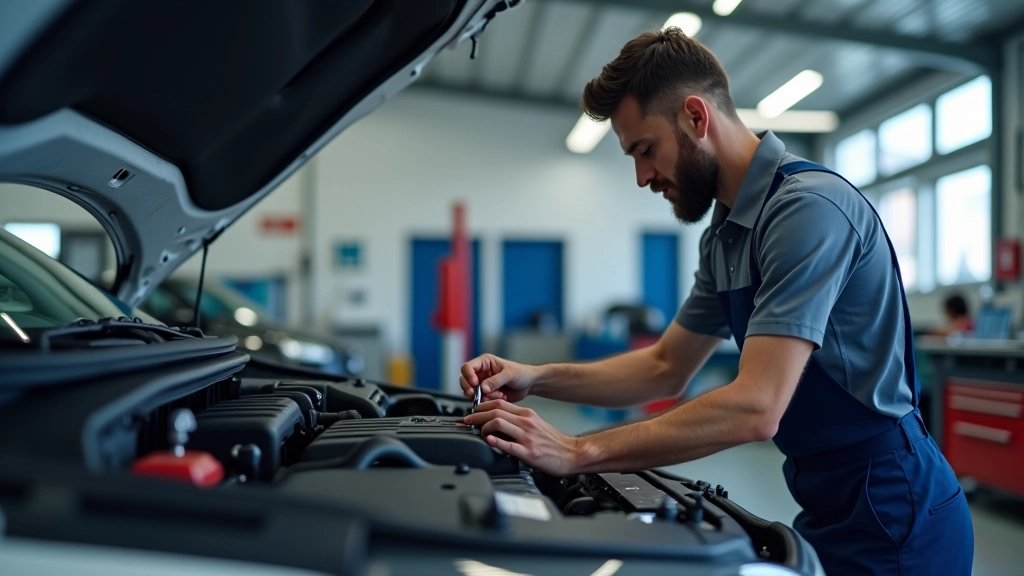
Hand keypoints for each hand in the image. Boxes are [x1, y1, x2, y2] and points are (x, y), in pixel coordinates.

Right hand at [459, 354, 536, 402]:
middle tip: (474, 395)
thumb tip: (482, 388)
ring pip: (471, 392)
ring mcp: (483, 384)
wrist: (529, 384)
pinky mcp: (487, 395)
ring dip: (482, 396)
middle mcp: (481, 373)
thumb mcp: (510, 374)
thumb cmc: (521, 373)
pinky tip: (500, 397)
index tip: (475, 384)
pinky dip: (488, 401)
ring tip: (498, 395)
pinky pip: (480, 400)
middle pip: (464, 380)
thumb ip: (496, 380)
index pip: (467, 367)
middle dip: (469, 388)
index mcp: (485, 363)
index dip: (468, 376)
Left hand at [463, 400, 579, 476]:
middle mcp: (526, 422)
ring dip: (483, 427)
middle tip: (467, 421)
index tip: (472, 412)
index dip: (481, 406)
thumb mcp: (535, 424)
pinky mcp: (528, 452)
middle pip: (495, 412)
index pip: (499, 403)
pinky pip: (508, 445)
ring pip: (498, 424)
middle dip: (476, 415)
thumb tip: (498, 422)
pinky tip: (489, 441)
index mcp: (527, 414)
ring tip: (478, 432)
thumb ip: (518, 421)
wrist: (572, 453)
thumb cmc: (553, 442)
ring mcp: (527, 437)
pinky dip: (496, 441)